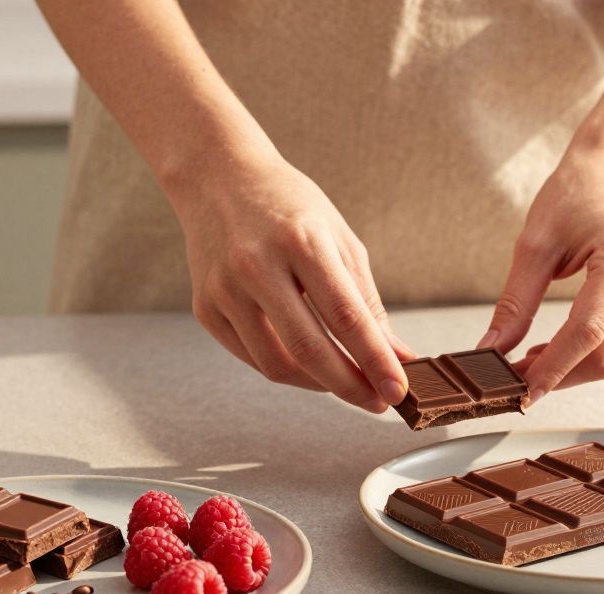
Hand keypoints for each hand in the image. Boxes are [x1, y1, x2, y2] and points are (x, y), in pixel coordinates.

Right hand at [173, 155, 413, 412]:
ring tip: (344, 383)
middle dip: (349, 386)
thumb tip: (395, 356)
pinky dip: (285, 370)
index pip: (346, 317)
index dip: (376, 361)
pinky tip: (306, 365)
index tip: (398, 391)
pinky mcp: (205, 308)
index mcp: (300, 241)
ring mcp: (225, 289)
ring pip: (276, 364)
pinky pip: (251, 357)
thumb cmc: (288, 207)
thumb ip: (365, 301)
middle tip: (376, 402)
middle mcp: (257, 265)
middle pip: (309, 349)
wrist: (219, 180)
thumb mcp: (338, 239)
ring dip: (317, 385)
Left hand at [478, 148, 603, 404]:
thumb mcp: (534, 244)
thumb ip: (514, 303)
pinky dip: (588, 354)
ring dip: (572, 369)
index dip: (553, 367)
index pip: (587, 332)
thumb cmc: (578, 194)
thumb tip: (492, 348)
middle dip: (560, 377)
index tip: (521, 389)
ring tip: (530, 361)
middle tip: (517, 383)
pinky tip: (558, 348)